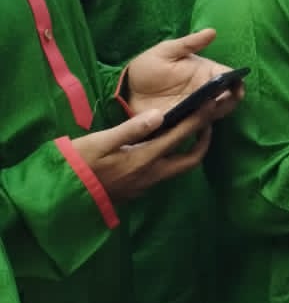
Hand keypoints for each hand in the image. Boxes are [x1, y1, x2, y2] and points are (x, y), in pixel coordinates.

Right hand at [70, 108, 216, 202]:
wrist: (62, 198)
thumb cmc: (77, 166)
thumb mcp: (100, 142)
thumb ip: (131, 129)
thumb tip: (159, 114)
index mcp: (145, 159)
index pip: (181, 136)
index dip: (199, 119)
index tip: (213, 104)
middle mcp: (151, 175)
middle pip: (191, 159)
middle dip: (204, 141)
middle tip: (207, 122)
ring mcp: (145, 185)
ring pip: (178, 168)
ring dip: (189, 150)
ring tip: (189, 132)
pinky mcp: (137, 190)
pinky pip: (164, 173)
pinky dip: (172, 158)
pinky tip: (164, 147)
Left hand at [123, 29, 242, 120]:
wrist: (126, 90)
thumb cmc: (148, 67)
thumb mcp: (166, 51)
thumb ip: (188, 43)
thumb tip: (212, 31)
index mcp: (207, 74)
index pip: (231, 78)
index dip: (237, 84)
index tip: (236, 89)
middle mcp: (206, 92)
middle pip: (229, 99)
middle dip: (229, 102)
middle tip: (217, 102)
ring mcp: (196, 109)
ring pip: (217, 114)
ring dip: (216, 114)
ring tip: (205, 110)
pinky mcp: (184, 123)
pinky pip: (198, 127)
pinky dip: (202, 128)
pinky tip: (198, 126)